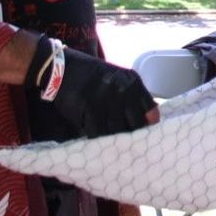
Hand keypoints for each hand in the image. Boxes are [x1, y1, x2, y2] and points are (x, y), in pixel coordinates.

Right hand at [29, 41, 158, 140]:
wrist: (63, 68)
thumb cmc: (93, 77)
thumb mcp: (118, 79)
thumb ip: (134, 97)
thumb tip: (153, 120)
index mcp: (132, 82)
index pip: (149, 110)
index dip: (146, 125)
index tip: (142, 135)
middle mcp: (122, 89)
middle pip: (135, 124)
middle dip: (131, 136)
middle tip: (126, 145)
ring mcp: (106, 99)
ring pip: (116, 131)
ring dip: (114, 141)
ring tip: (111, 147)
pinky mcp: (90, 109)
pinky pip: (98, 133)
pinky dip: (98, 140)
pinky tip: (96, 141)